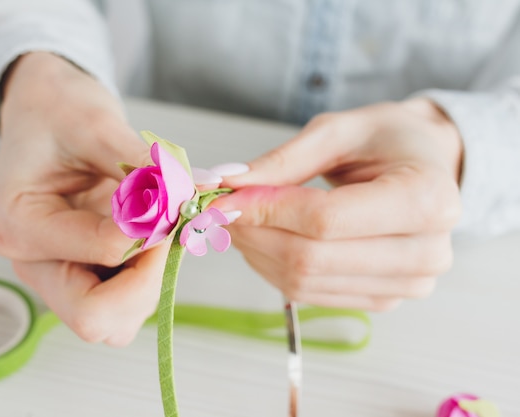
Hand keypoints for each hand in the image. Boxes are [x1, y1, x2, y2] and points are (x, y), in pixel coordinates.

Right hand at [0, 52, 167, 344]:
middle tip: (172, 229)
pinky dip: (149, 280)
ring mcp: (57, 275)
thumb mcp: (99, 126)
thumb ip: (145, 166)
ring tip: (160, 229)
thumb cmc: (58, 111)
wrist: (46, 111)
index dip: (154, 232)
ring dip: (151, 283)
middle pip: (96, 317)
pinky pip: (122, 306)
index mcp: (20, 225)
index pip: (102, 253)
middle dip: (150, 279)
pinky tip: (153, 237)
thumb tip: (195, 193)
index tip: (177, 201)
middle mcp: (33, 263)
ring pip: (114, 321)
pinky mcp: (80, 275)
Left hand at [212, 99, 462, 310]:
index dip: (265, 209)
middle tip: (222, 209)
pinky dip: (275, 268)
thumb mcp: (339, 131)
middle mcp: (426, 251)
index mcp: (427, 198)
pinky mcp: (385, 298)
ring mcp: (408, 283)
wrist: (426, 166)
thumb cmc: (387, 140)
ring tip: (243, 220)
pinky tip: (266, 240)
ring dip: (258, 253)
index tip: (222, 197)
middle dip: (254, 233)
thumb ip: (283, 161)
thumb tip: (226, 184)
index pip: (325, 219)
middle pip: (311, 258)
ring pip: (305, 282)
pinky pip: (312, 293)